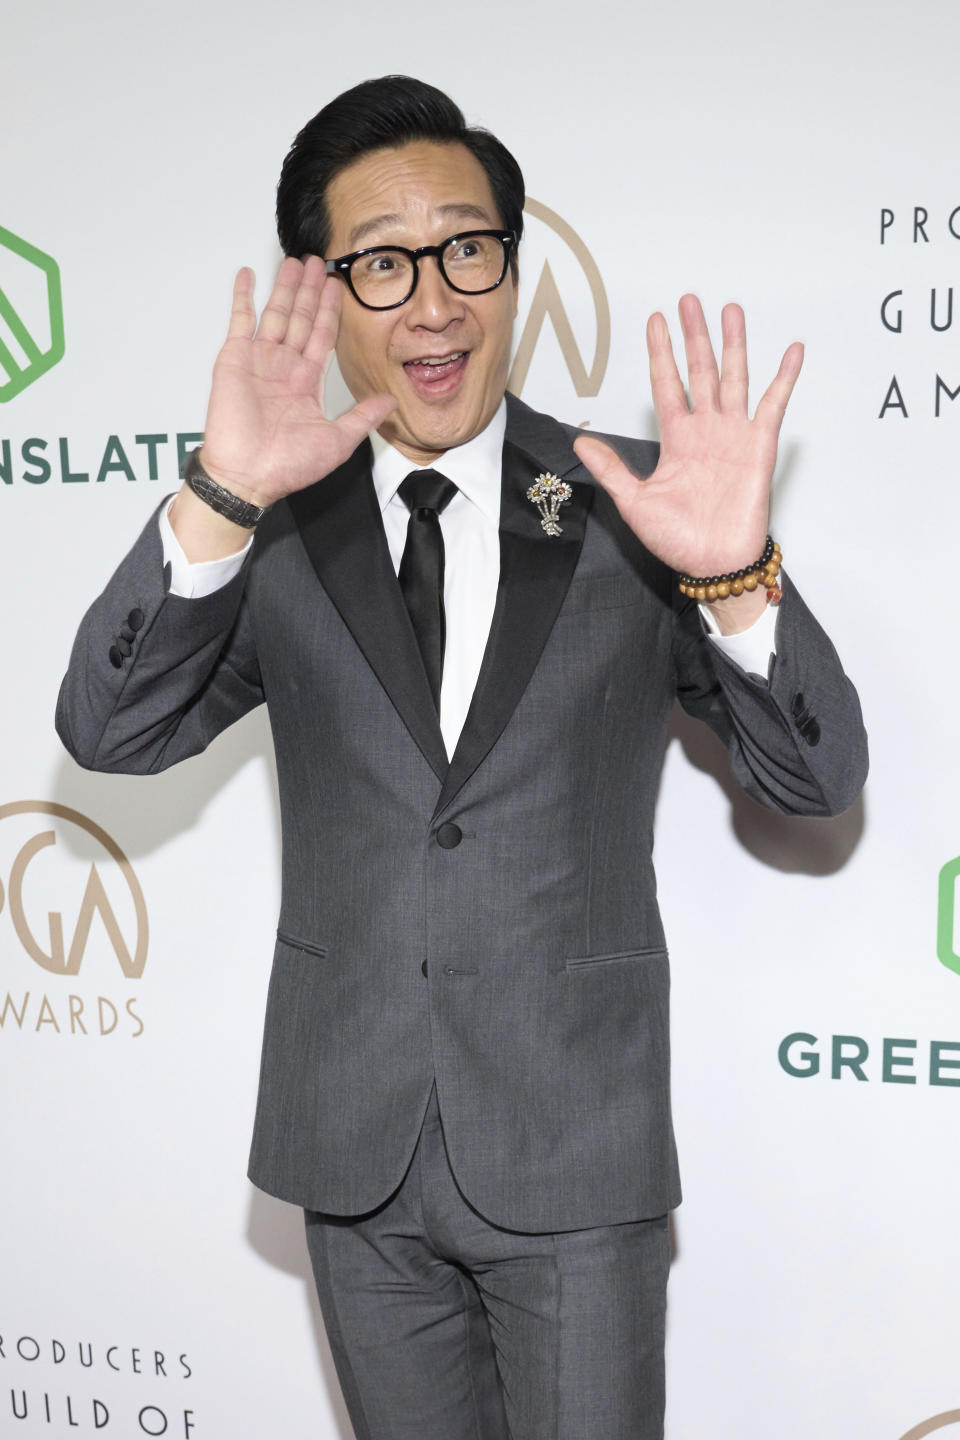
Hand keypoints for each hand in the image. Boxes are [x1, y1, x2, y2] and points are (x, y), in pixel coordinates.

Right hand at [199, 256, 395, 507]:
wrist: (247, 476)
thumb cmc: (287, 466)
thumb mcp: (338, 441)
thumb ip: (362, 417)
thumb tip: (390, 401)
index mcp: (306, 383)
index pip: (322, 337)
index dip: (330, 311)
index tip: (338, 286)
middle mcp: (284, 367)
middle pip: (301, 318)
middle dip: (310, 290)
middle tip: (318, 261)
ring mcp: (259, 360)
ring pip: (276, 313)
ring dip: (285, 287)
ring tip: (294, 260)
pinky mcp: (234, 358)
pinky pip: (239, 320)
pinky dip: (243, 296)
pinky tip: (248, 274)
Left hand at [573, 295, 801, 578]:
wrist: (713, 563)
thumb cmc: (676, 539)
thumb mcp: (633, 501)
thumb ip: (611, 468)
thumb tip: (579, 442)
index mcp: (676, 440)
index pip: (667, 385)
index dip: (661, 353)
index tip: (655, 320)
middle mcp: (705, 430)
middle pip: (699, 371)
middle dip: (694, 336)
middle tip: (689, 300)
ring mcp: (734, 435)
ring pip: (734, 378)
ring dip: (733, 344)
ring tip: (730, 310)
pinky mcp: (760, 446)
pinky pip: (773, 405)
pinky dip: (784, 377)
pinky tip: (792, 350)